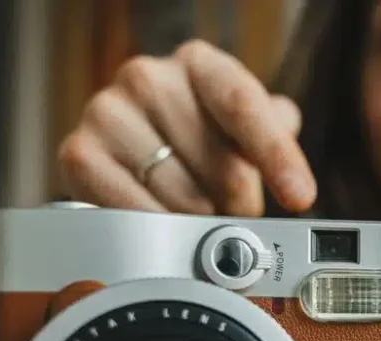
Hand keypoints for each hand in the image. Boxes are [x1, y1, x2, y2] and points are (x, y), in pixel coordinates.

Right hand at [57, 39, 316, 215]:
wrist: (123, 146)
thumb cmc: (191, 136)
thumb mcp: (237, 128)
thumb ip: (273, 138)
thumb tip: (297, 178)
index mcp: (199, 64)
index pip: (244, 106)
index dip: (277, 155)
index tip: (300, 196)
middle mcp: (148, 77)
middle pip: (220, 165)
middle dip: (238, 203)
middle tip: (233, 211)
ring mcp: (108, 113)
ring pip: (183, 198)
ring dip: (200, 223)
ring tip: (194, 215)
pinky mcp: (80, 155)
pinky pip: (137, 214)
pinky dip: (159, 235)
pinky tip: (163, 229)